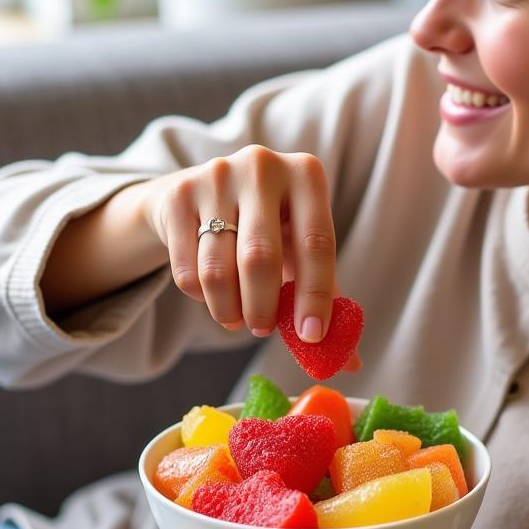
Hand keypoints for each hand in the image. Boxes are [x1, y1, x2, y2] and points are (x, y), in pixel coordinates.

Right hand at [135, 147, 358, 366]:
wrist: (202, 192)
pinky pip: (187, 270)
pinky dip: (202, 298)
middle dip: (263, 307)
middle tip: (263, 330)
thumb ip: (326, 296)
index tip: (312, 336)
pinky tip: (214, 294)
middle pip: (261, 258)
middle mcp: (262, 166)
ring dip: (230, 310)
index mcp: (307, 174)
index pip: (317, 243)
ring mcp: (216, 176)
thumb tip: (350, 362)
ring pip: (218, 269)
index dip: (316, 295)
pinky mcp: (178, 195)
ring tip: (239, 318)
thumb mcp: (300, 247)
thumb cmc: (270, 227)